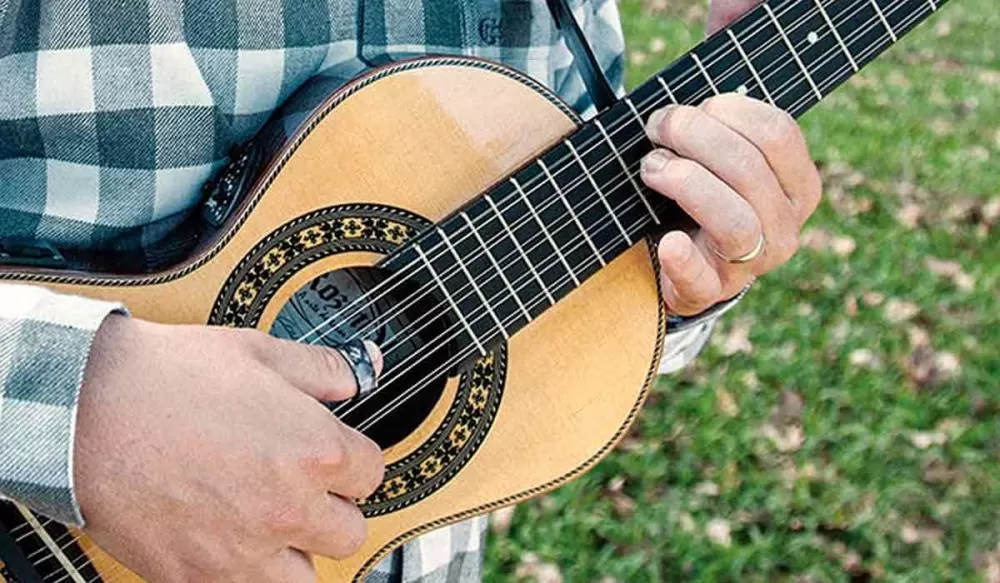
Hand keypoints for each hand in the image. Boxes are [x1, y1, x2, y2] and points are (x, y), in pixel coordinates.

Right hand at [75, 316, 383, 581]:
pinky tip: (228, 539)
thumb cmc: (165, 378)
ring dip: (297, 551)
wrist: (84, 410)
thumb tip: (358, 374)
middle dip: (333, 508)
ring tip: (272, 522)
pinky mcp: (196, 576)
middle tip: (305, 488)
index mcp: (314, 451)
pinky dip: (244, 571)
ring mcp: (242, 550)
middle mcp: (287, 509)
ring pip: (306, 578)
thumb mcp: (259, 352)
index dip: (355, 459)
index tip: (338, 455)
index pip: (372, 474)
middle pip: (350, 532)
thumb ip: (323, 369)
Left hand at [640, 1, 820, 315]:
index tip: (689, 106)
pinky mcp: (711, 290)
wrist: (679, 256)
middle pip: (751, 171)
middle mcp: (786, 225)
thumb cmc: (702, 180)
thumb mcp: (719, 127)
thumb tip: (733, 2)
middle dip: (695, 139)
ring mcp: (753, 263)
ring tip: (651, 168)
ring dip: (685, 183)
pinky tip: (666, 240)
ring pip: (735, 219)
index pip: (779, 134)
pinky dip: (682, 256)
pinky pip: (704, 276)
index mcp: (798, 182)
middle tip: (658, 129)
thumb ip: (729, 64)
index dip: (728, 112)